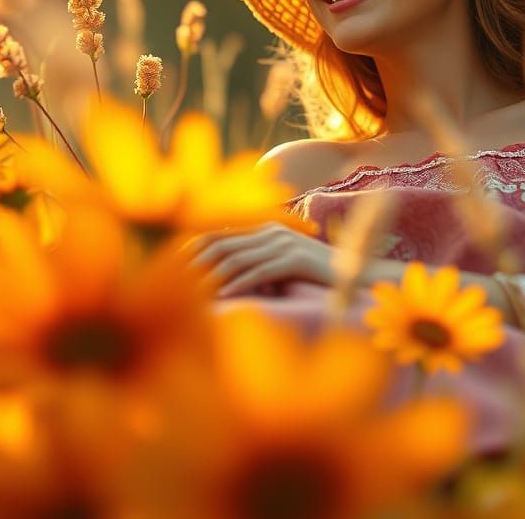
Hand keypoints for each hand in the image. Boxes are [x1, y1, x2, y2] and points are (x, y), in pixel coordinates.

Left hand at [183, 222, 334, 297]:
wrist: (354, 273)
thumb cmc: (314, 275)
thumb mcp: (281, 264)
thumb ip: (256, 262)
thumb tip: (224, 276)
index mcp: (264, 228)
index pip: (220, 232)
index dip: (194, 246)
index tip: (170, 263)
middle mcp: (270, 230)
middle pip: (224, 244)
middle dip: (196, 262)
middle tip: (173, 280)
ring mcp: (283, 243)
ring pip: (238, 258)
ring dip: (213, 276)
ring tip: (192, 293)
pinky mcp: (295, 259)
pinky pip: (260, 271)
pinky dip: (239, 284)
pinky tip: (224, 296)